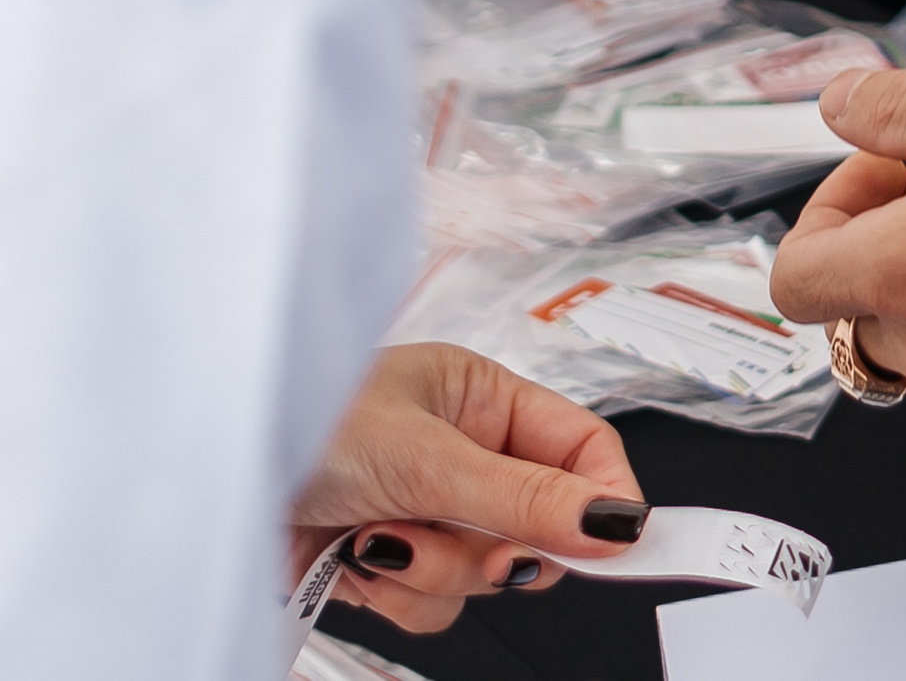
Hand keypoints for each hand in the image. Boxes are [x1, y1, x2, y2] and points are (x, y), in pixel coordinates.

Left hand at [288, 343, 646, 634]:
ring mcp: (420, 511)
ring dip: (432, 569)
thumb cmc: (294, 423)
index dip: (601, 496)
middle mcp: (458, 453)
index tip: (614, 542)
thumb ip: (524, 497)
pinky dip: (393, 592)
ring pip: (481, 573)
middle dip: (498, 545)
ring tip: (380, 536)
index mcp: (480, 399)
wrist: (193, 479)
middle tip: (478, 544)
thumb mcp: (427, 458)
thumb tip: (611, 520)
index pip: (579, 448)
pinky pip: (429, 603)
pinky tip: (352, 557)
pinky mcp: (381, 560)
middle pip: (535, 524)